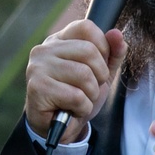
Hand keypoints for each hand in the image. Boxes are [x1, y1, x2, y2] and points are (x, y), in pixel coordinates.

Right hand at [25, 18, 126, 143]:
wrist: (58, 128)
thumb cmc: (77, 97)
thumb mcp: (101, 74)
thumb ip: (112, 54)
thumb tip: (117, 34)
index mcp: (59, 41)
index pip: (86, 27)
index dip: (102, 47)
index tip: (99, 66)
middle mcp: (45, 49)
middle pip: (89, 51)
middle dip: (99, 76)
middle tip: (89, 88)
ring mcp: (38, 67)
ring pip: (83, 74)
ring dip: (90, 94)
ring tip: (80, 100)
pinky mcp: (37, 87)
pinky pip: (75, 95)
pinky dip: (82, 107)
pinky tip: (72, 109)